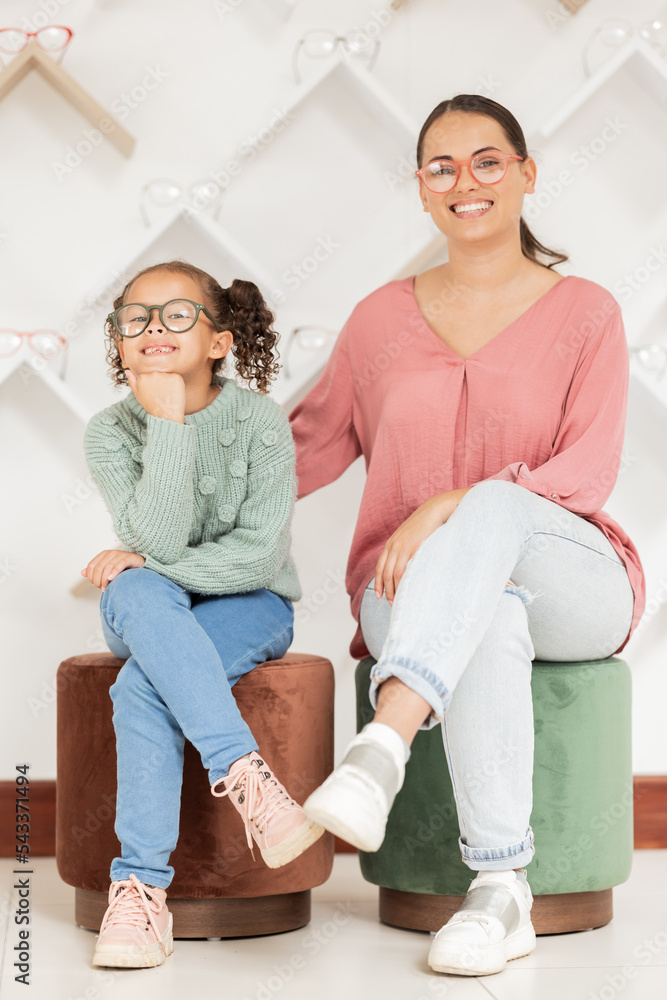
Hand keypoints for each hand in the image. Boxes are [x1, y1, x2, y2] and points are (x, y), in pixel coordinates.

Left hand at [81, 550, 145, 590]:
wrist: (140, 566)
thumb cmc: (123, 569)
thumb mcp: (107, 570)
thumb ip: (95, 571)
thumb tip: (82, 572)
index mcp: (103, 555)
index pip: (91, 566)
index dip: (91, 577)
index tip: (96, 585)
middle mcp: (110, 553)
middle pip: (98, 568)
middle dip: (98, 580)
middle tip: (102, 588)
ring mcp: (120, 554)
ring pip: (107, 567)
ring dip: (105, 580)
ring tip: (106, 588)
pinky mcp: (129, 558)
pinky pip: (119, 564)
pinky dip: (114, 572)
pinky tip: (111, 579)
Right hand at [126, 370, 184, 422]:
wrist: (166, 415)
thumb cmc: (151, 406)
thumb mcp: (138, 395)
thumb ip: (132, 381)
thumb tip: (127, 370)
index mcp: (142, 377)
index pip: (149, 376)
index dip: (152, 385)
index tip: (154, 393)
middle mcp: (153, 373)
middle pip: (157, 374)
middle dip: (160, 382)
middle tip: (161, 394)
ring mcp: (165, 375)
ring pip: (167, 375)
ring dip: (168, 382)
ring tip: (167, 394)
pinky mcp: (176, 377)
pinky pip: (176, 377)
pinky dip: (176, 384)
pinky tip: (174, 392)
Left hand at [374, 488, 470, 603]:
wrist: (435, 510)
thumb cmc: (426, 526)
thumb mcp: (410, 538)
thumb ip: (405, 550)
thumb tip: (407, 567)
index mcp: (391, 544)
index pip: (380, 567)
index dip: (379, 583)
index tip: (379, 596)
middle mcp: (393, 546)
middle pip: (385, 573)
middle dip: (386, 590)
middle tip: (391, 603)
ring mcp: (402, 547)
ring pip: (393, 574)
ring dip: (395, 589)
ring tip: (399, 600)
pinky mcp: (413, 548)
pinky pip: (405, 569)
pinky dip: (404, 582)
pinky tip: (407, 590)